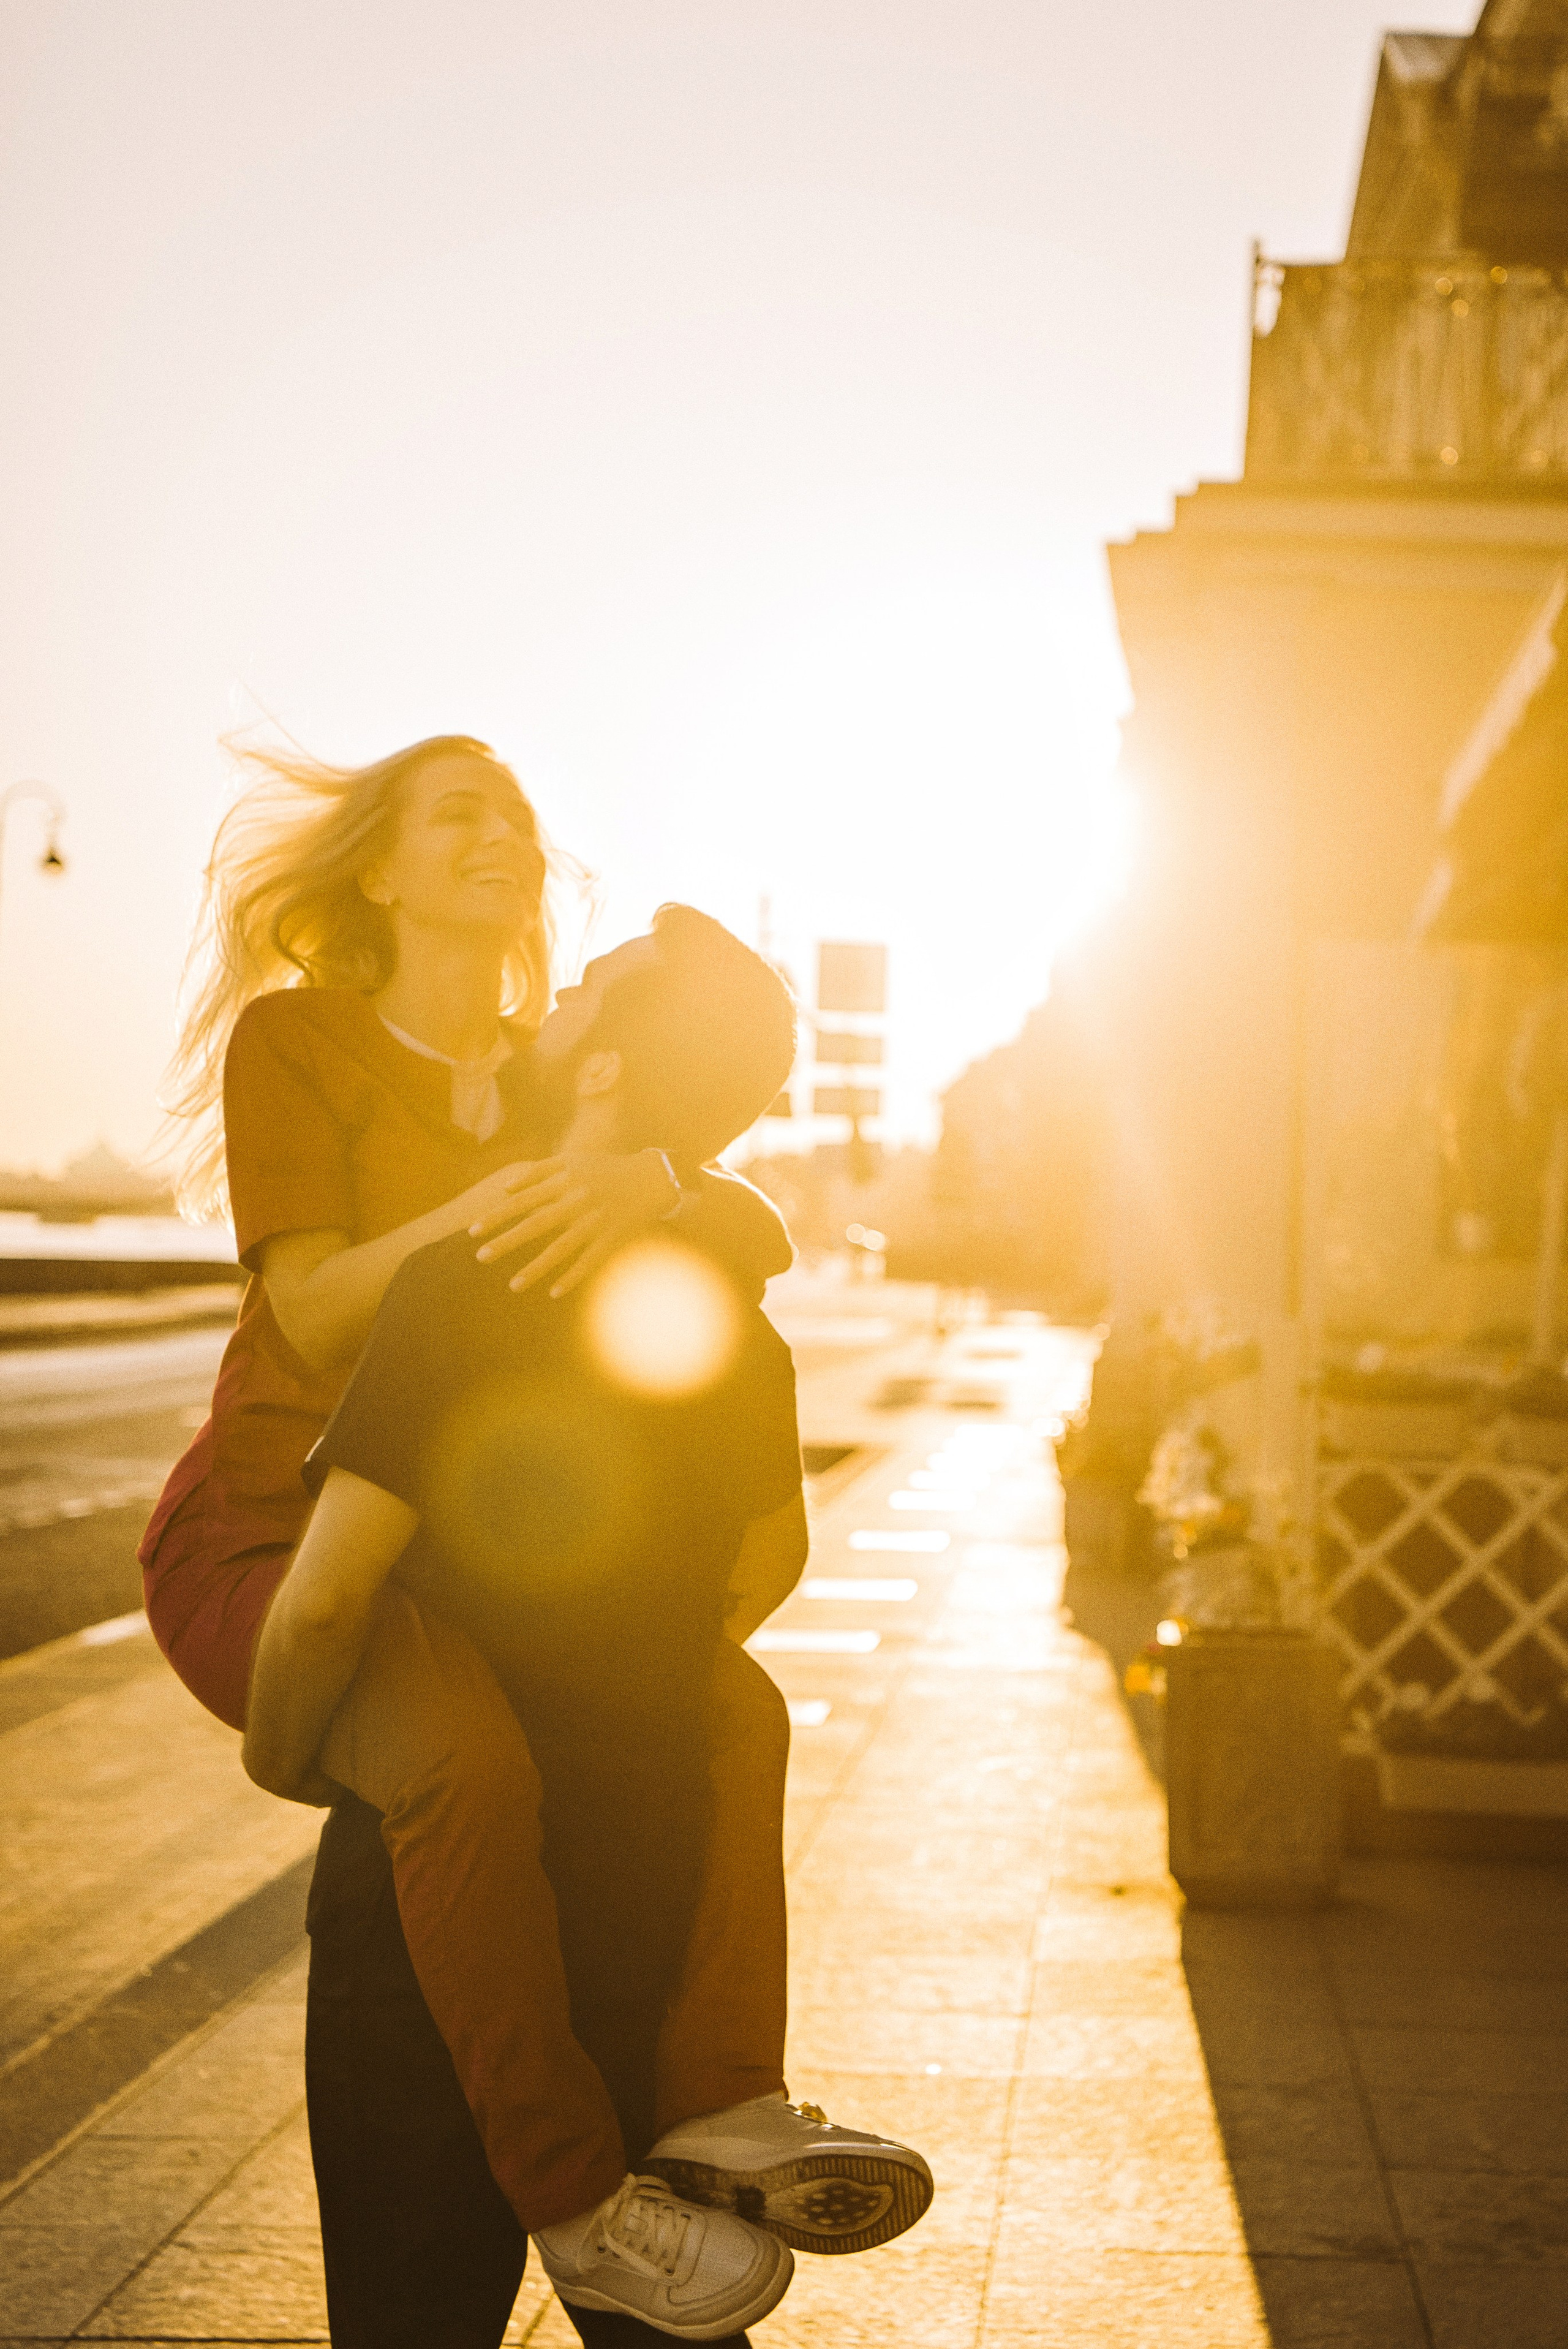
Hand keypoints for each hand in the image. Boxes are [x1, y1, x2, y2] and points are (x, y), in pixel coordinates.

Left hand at [471, 1148, 679, 1296]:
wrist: (652, 1178)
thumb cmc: (604, 1169)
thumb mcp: (571, 1160)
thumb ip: (537, 1172)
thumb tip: (504, 1190)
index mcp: (565, 1180)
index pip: (523, 1200)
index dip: (497, 1216)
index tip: (473, 1231)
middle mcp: (578, 1200)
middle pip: (536, 1224)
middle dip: (507, 1242)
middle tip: (481, 1257)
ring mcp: (596, 1221)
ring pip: (561, 1249)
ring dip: (536, 1268)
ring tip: (513, 1286)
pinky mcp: (613, 1238)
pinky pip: (590, 1262)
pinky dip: (572, 1277)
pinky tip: (553, 1293)